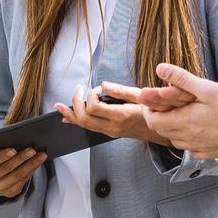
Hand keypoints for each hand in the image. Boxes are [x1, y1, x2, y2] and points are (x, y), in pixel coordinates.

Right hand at [0, 146, 46, 198]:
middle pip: (4, 170)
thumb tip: (14, 136)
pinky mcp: (8, 193)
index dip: (0, 157)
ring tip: (40, 155)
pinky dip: (31, 171)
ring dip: (30, 165)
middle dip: (20, 159)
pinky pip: (22, 182)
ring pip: (16, 177)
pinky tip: (38, 162)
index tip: (13, 149)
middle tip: (32, 150)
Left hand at [55, 85, 170, 144]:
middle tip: (77, 90)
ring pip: (83, 126)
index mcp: (121, 116)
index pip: (95, 108)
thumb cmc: (151, 110)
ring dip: (70, 114)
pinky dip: (76, 121)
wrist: (158, 129)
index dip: (90, 95)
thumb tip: (103, 85)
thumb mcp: (140, 96)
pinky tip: (67, 117)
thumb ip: (120, 91)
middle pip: (84, 119)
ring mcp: (109, 132)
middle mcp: (113, 127)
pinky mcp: (107, 133)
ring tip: (59, 106)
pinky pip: (88, 128)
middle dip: (75, 103)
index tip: (96, 88)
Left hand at [139, 63, 217, 161]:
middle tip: (164, 104)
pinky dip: (189, 137)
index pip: (153, 120)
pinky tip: (198, 128)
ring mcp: (197, 148)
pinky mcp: (208, 154)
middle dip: (161, 116)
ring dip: (174, 127)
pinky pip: (191, 147)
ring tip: (181, 114)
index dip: (149, 109)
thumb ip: (181, 78)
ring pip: (176, 139)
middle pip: (162, 130)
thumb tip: (160, 69)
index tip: (152, 100)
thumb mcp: (206, 88)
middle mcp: (186, 138)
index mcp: (182, 122)